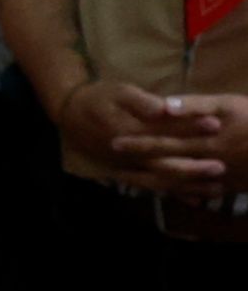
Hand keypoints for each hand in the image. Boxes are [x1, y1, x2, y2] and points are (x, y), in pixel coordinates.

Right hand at [63, 81, 245, 189]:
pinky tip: (192, 199)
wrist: (71, 113)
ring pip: (158, 180)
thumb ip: (141, 101)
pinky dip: (171, 194)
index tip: (214, 124)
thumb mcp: (118, 91)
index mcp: (128, 131)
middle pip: (163, 163)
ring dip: (186, 186)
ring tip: (213, 188)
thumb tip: (163, 108)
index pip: (163, 130)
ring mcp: (125, 166)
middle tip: (219, 167)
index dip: (189, 128)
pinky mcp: (125, 172)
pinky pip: (150, 187)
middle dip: (192, 166)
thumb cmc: (99, 98)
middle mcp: (127, 154)